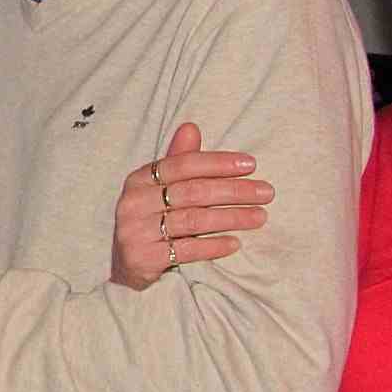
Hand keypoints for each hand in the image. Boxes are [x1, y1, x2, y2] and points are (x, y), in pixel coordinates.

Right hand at [111, 122, 273, 290]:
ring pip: (193, 220)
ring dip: (231, 218)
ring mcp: (136, 231)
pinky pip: (186, 250)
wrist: (125, 264)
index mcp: (139, 179)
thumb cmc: (150, 219)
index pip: (183, 164)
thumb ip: (178, 160)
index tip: (251, 165)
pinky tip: (235, 243)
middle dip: (233, 190)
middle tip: (266, 192)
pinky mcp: (142, 258)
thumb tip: (191, 127)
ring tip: (260, 216)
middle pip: (192, 191)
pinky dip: (213, 246)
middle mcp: (134, 202)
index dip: (218, 163)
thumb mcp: (159, 188)